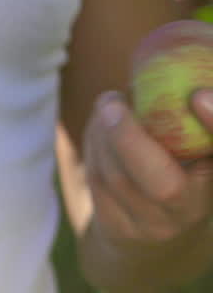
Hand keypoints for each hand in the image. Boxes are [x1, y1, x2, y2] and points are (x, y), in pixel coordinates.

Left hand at [79, 89, 212, 292]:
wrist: (153, 237)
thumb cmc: (182, 169)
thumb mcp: (197, 148)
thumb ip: (192, 117)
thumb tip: (181, 55)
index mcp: (212, 181)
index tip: (198, 95)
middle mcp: (191, 211)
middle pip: (163, 184)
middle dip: (131, 139)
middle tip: (113, 99)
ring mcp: (153, 226)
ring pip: (117, 180)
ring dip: (103, 136)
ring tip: (108, 104)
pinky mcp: (118, 229)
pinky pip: (97, 184)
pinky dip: (93, 148)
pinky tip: (99, 127)